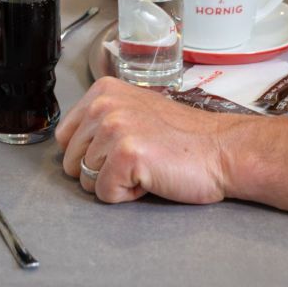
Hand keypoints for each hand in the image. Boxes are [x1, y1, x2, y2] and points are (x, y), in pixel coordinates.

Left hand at [56, 78, 233, 204]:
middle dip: (101, 170)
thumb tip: (72, 144)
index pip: (65, 137)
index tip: (121, 150)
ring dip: (117, 182)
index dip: (91, 154)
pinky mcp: (125, 154)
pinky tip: (151, 178)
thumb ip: (102, 120)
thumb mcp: (134, 112)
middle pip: (70, 160)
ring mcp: (113, 128)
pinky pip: (105, 193)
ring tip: (147, 166)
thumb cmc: (184, 139)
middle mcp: (103, 104)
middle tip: (138, 159)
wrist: (222, 151)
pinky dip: (128, 195)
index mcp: (103, 91)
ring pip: (86, 179)